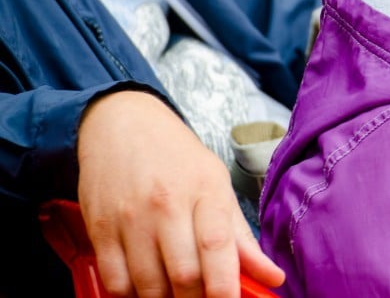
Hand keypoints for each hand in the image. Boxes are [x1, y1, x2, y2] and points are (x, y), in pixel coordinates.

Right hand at [77, 91, 284, 296]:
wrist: (121, 124)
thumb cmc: (176, 156)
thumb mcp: (217, 183)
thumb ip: (241, 236)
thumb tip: (273, 277)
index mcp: (205, 190)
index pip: (216, 245)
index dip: (225, 286)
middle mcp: (166, 204)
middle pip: (184, 274)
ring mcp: (130, 218)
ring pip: (149, 285)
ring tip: (179, 295)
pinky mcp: (100, 230)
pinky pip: (116, 282)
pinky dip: (132, 297)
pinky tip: (146, 289)